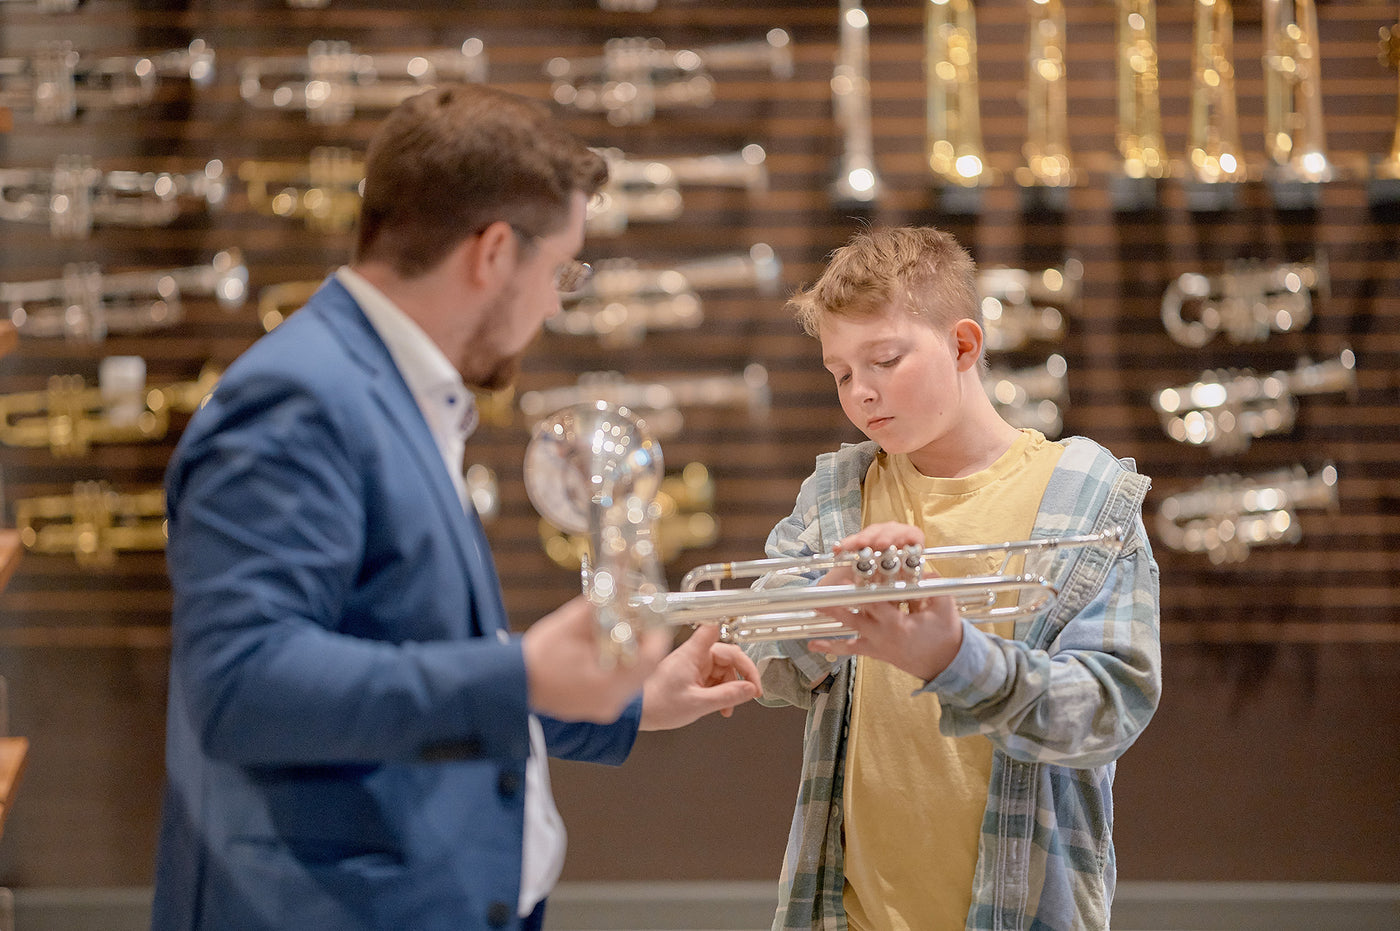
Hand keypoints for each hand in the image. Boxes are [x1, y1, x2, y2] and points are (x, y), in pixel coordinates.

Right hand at [521, 596, 672, 723]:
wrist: (509, 686)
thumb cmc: (535, 657)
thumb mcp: (569, 624)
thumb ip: (599, 604)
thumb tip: (619, 581)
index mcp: (609, 684)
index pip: (651, 658)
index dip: (657, 632)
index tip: (654, 613)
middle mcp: (612, 702)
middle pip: (645, 668)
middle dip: (644, 640)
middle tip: (639, 617)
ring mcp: (605, 708)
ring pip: (633, 677)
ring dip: (632, 652)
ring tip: (621, 629)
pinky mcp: (596, 708)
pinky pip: (619, 685)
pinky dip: (619, 666)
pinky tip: (606, 649)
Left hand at [639, 624, 762, 730]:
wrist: (638, 713)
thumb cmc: (658, 704)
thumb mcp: (698, 703)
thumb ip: (727, 696)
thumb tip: (749, 689)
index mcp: (693, 653)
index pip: (716, 630)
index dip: (733, 631)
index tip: (750, 648)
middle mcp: (694, 655)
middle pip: (728, 655)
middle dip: (741, 674)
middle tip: (752, 691)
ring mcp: (693, 665)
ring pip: (723, 670)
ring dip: (732, 687)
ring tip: (730, 706)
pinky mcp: (692, 676)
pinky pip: (714, 680)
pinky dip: (722, 692)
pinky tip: (722, 707)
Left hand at [806, 521, 961, 682]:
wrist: (945, 665)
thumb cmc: (945, 635)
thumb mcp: (944, 608)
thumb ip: (933, 586)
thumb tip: (925, 567)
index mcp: (897, 624)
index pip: (876, 602)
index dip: (862, 588)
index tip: (849, 576)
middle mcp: (882, 634)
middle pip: (855, 615)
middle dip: (838, 603)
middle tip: (821, 591)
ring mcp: (875, 644)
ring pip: (848, 629)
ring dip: (831, 616)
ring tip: (813, 607)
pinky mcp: (873, 651)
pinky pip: (849, 649)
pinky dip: (831, 646)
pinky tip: (813, 643)